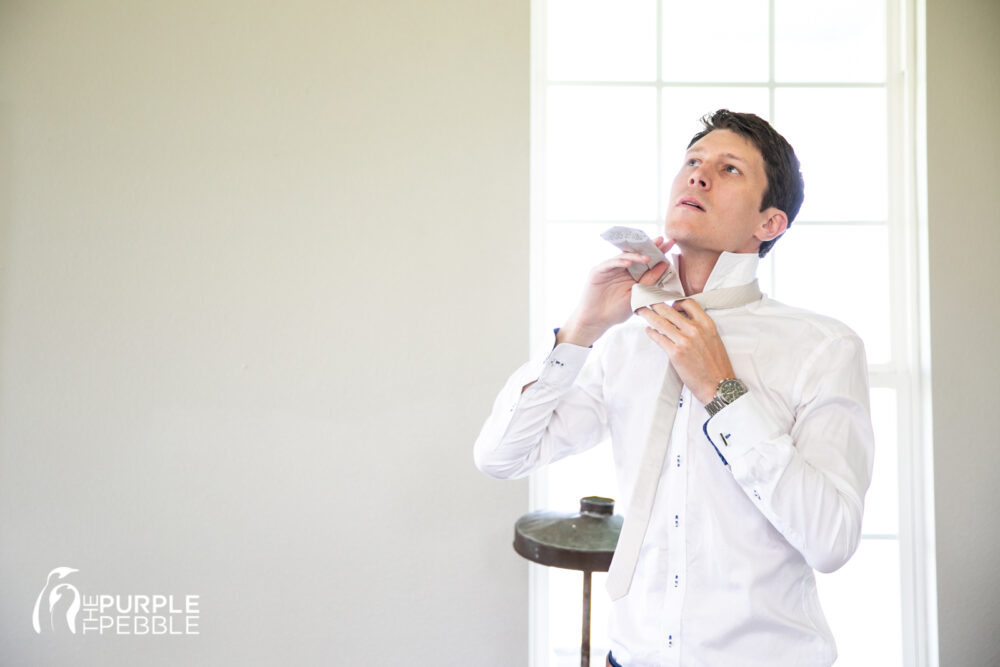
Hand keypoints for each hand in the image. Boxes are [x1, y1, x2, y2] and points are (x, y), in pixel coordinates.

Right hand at [558, 238, 674, 347]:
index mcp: (633, 275)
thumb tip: (664, 265)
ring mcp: (610, 269)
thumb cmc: (616, 311)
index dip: (658, 252)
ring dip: (636, 255)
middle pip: (637, 254)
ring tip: (648, 257)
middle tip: (662, 239)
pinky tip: (629, 262)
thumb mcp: (638, 296)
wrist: (597, 321)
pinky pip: (610, 263)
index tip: (670, 244)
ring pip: (624, 256)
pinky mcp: (599, 271)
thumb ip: (649, 281)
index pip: (647, 261)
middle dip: (649, 247)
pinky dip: (620, 261)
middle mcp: (622, 269)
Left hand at [637, 298, 733, 403]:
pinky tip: (648, 330)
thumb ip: (700, 328)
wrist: (718, 385)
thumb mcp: (714, 339)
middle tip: (646, 301)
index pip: (688, 303)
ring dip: (648, 315)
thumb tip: (683, 320)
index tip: (668, 303)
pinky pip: (659, 338)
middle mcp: (695, 329)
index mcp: (707, 324)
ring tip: (641, 311)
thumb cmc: (716, 365)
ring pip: (661, 322)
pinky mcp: (675, 353)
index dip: (675, 301)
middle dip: (655, 304)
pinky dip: (651, 332)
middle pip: (670, 310)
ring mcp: (684, 341)